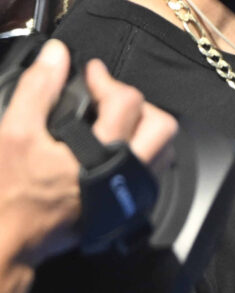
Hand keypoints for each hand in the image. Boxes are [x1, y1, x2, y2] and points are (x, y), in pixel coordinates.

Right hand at [0, 45, 177, 269]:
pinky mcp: (122, 210)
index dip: (106, 78)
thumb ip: (39, 89)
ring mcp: (129, 195)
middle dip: (139, 104)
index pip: (128, 101)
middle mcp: (128, 175)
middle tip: (109, 97)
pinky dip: (137, 154)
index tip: (89, 73)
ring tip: (111, 120)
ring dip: (142, 131)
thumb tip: (57, 54)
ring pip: (160, 153)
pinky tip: (109, 150)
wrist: (7, 238)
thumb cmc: (9, 189)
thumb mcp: (15, 130)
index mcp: (105, 153)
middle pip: (162, 128)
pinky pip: (147, 175)